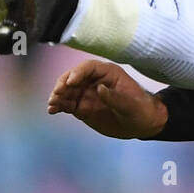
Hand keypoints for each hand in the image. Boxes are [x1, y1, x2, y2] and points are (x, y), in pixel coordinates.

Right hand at [47, 59, 168, 138]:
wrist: (141, 125)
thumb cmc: (140, 110)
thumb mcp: (131, 105)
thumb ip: (115, 97)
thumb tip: (99, 88)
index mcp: (108, 73)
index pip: (89, 67)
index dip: (78, 72)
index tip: (71, 82)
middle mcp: (94, 81)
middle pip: (73, 77)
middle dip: (63, 84)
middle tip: (57, 94)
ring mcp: (86, 94)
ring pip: (67, 91)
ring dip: (58, 96)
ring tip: (53, 105)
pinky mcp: (81, 107)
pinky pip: (66, 104)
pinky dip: (58, 106)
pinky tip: (53, 110)